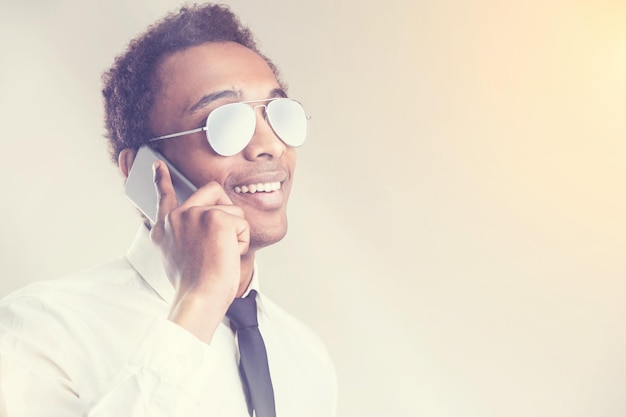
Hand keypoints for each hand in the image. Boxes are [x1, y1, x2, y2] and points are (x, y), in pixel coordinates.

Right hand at [150, 160, 250, 342]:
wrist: (199, 297)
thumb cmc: (195, 286)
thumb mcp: (179, 258)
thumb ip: (185, 236)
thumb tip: (205, 229)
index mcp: (163, 229)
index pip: (163, 196)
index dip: (161, 179)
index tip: (158, 165)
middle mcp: (175, 218)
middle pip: (213, 191)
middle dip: (227, 209)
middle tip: (223, 236)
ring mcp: (194, 214)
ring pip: (232, 211)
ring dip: (235, 234)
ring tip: (220, 255)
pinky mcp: (215, 218)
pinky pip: (242, 223)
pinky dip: (242, 242)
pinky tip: (227, 255)